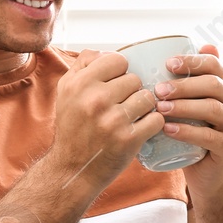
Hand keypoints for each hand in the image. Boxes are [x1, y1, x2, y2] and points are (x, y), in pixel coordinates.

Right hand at [45, 48, 163, 192]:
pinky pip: (156, 119)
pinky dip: (153, 124)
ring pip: (148, 97)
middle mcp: (95, 100)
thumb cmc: (72, 129)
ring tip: (133, 116)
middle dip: (132, 91)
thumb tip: (103, 52)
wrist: (72, 170)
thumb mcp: (65, 92)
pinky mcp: (128, 139)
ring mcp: (113, 120)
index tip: (116, 84)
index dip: (120, 71)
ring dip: (144, 107)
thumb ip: (82, 66)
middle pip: (135, 79)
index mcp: (79, 84)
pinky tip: (142, 128)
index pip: (118, 60)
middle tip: (122, 105)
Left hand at [151, 44, 222, 200]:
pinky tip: (168, 129)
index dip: (192, 61)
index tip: (167, 64)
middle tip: (158, 90)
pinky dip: (187, 131)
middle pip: (214, 85)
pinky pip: (210, 137)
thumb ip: (187, 82)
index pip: (214, 65)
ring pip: (212, 109)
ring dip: (184, 106)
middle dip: (184, 85)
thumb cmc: (194, 134)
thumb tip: (179, 49)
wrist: (206, 174)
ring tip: (160, 108)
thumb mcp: (191, 106)